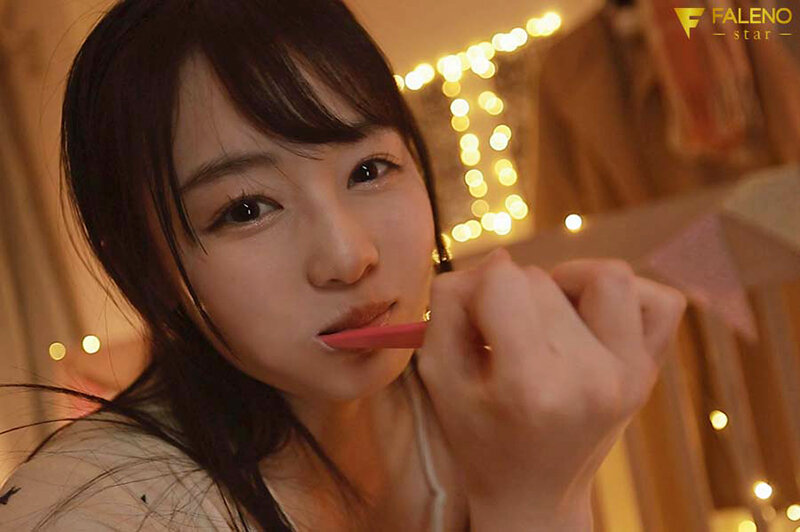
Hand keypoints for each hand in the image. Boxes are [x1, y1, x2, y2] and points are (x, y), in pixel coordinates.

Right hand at [415, 248, 686, 530]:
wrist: (535, 497)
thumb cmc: (479, 437)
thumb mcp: (440, 377)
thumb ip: (448, 308)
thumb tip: (496, 259)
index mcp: (530, 386)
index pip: (503, 280)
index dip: (475, 289)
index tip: (472, 321)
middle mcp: (590, 377)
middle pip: (542, 279)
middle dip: (511, 294)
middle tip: (501, 333)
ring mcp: (629, 375)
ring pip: (605, 275)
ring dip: (567, 282)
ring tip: (548, 316)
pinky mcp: (649, 372)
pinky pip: (662, 300)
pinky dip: (626, 297)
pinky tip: (590, 317)